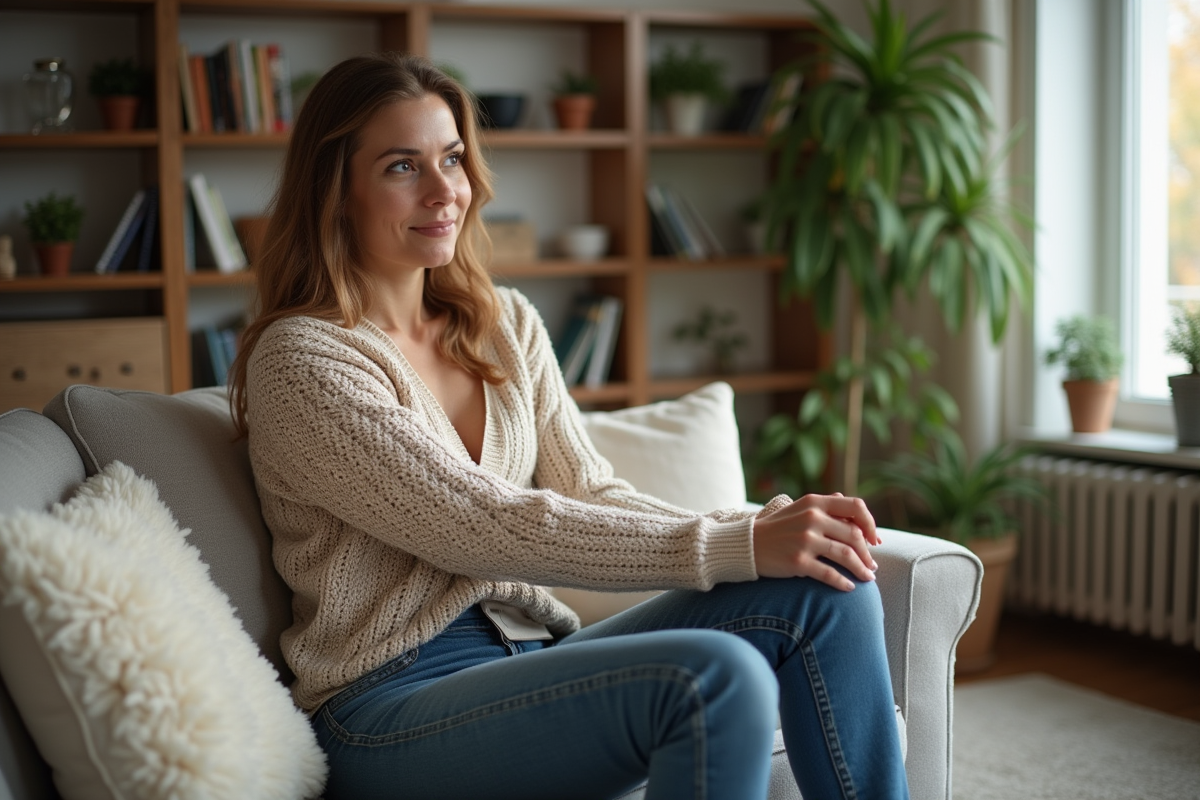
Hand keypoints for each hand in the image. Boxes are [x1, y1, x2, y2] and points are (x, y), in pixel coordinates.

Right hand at [751, 493, 879, 590]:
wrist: (747, 544)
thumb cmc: (777, 528)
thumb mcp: (798, 508)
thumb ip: (824, 504)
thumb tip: (847, 500)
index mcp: (815, 502)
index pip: (856, 507)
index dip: (870, 524)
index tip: (874, 540)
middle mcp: (812, 518)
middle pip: (854, 535)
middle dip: (868, 554)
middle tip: (872, 565)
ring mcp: (804, 540)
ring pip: (845, 555)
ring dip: (861, 569)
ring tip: (868, 578)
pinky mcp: (797, 561)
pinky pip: (829, 574)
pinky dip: (843, 582)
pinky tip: (850, 588)